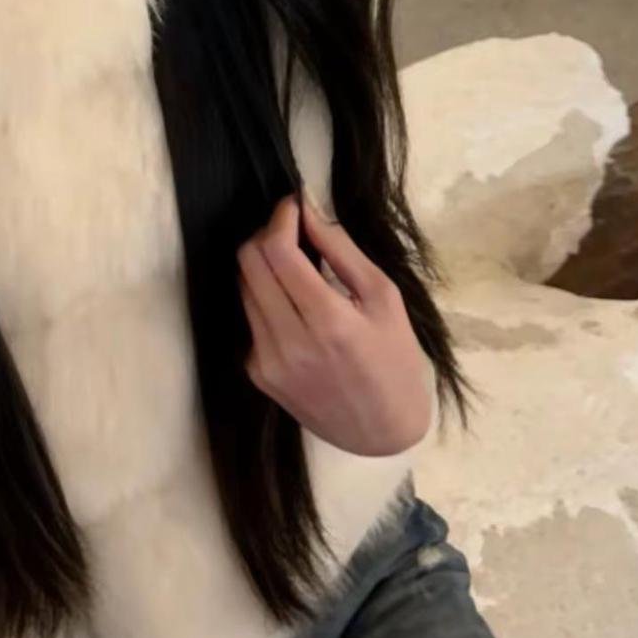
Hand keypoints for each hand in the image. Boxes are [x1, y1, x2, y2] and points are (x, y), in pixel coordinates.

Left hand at [237, 195, 433, 456]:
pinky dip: (264, 298)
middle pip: (249, 263)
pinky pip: (249, 318)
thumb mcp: (383, 297)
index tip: (294, 205)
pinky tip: (293, 305)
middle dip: (267, 235)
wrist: (383, 432)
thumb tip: (308, 210)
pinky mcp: (257, 375)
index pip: (277, 250)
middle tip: (293, 232)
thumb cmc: (394, 359)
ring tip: (295, 267)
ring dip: (263, 265)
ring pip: (243, 287)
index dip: (281, 217)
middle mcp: (288, 342)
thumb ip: (342, 250)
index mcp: (327, 320)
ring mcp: (267, 361)